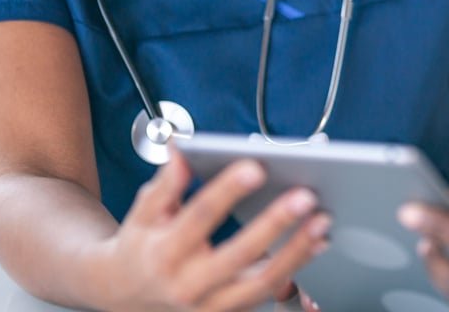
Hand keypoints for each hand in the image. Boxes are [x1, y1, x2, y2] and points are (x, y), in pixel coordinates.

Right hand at [100, 148, 330, 310]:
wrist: (126, 296)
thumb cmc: (141, 246)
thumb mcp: (143, 212)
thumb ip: (165, 184)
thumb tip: (181, 150)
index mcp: (164, 252)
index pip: (199, 217)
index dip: (226, 191)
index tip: (255, 167)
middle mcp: (188, 285)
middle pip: (238, 255)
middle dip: (275, 224)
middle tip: (305, 196)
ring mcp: (211, 306)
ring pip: (260, 282)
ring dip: (297, 251)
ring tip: (322, 221)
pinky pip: (268, 293)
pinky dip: (297, 268)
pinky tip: (318, 243)